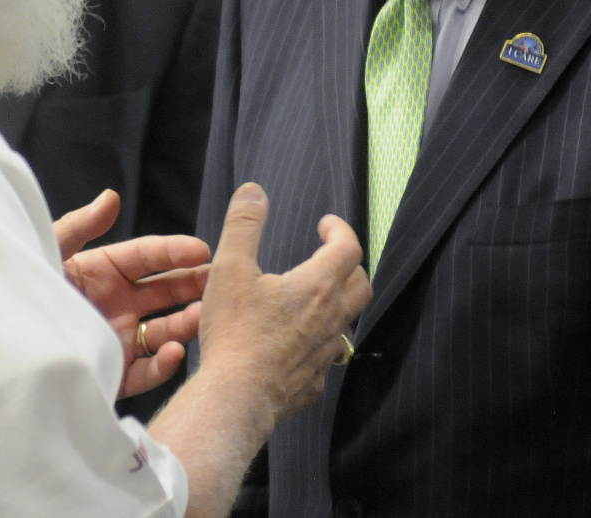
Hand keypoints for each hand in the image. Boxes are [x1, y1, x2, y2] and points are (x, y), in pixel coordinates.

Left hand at [55, 191, 210, 397]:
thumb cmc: (19, 290)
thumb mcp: (47, 253)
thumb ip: (79, 226)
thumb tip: (112, 197)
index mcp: (102, 270)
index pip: (148, 256)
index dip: (175, 251)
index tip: (203, 249)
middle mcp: (116, 303)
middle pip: (166, 290)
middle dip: (194, 283)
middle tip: (220, 279)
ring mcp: (118, 338)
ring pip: (165, 329)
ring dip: (188, 321)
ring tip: (205, 315)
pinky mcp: (113, 374)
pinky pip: (147, 371)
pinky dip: (164, 364)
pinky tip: (174, 351)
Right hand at [198, 183, 371, 424]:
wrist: (235, 398)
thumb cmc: (234, 332)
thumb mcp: (230, 267)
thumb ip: (243, 224)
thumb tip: (254, 191)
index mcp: (317, 286)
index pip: (349, 248)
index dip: (340, 230)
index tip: (324, 224)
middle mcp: (331, 319)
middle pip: (360, 284)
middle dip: (349, 264)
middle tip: (328, 256)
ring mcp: (325, 354)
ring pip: (346, 322)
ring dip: (336, 303)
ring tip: (313, 297)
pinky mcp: (314, 382)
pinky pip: (327, 356)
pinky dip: (319, 340)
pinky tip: (297, 341)